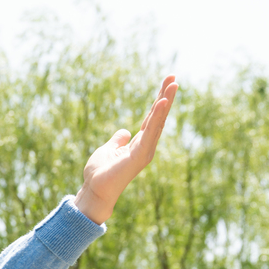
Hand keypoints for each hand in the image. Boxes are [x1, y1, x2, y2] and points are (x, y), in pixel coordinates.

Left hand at [74, 75, 178, 223]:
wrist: (95, 191)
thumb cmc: (99, 174)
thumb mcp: (107, 150)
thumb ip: (117, 141)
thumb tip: (125, 131)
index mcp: (138, 143)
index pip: (151, 118)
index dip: (158, 101)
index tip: (166, 83)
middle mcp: (145, 146)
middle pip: (158, 117)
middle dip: (165, 97)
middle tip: (173, 77)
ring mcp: (144, 150)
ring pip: (157, 122)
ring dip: (165, 103)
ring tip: (173, 84)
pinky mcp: (140, 155)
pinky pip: (150, 132)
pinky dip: (156, 117)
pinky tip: (161, 103)